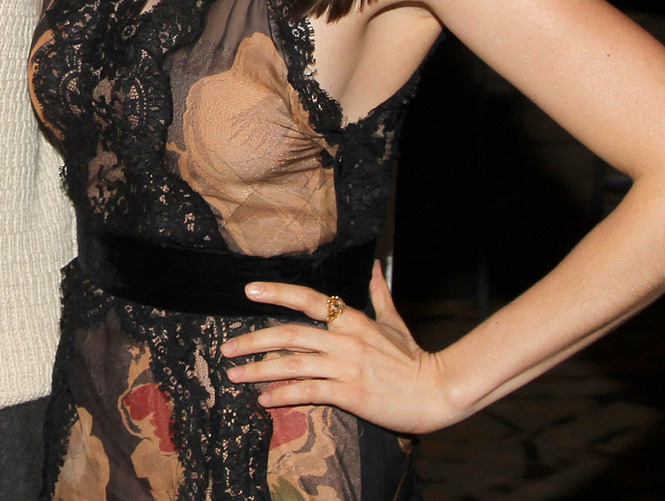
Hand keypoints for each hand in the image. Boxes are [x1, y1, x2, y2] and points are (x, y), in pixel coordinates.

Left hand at [221, 261, 463, 434]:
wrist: (436, 391)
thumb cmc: (414, 358)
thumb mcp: (394, 321)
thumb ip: (379, 293)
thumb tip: (375, 265)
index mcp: (352, 320)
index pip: (308, 300)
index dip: (277, 293)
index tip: (249, 291)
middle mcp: (344, 340)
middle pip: (289, 334)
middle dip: (253, 341)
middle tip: (227, 348)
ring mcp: (346, 367)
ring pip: (292, 365)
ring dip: (259, 370)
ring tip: (235, 375)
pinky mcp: (349, 394)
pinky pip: (308, 392)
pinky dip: (283, 395)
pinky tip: (264, 399)